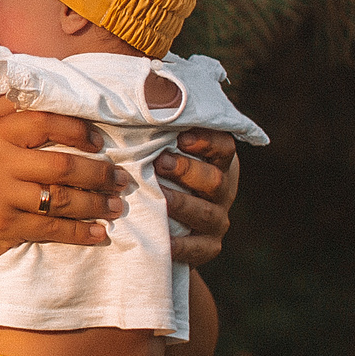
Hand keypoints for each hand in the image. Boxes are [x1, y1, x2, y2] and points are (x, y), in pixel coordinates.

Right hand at [0, 110, 121, 267]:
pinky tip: (99, 233)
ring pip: (63, 198)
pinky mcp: (6, 226)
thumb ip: (9, 133)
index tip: (99, 142)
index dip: (78, 130)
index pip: (44, 122)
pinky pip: (54, 228)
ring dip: (97, 204)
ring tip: (116, 205)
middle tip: (121, 178)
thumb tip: (61, 120)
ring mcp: (1, 195)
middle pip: (63, 164)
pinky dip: (81, 232)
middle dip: (100, 173)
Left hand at [158, 130, 238, 266]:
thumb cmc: (157, 178)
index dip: (207, 141)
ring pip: (205, 213)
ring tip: (160, 196)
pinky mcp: (207, 247)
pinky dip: (182, 245)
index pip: (224, 148)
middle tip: (160, 162)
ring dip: (182, 204)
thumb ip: (156, 138)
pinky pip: (199, 248)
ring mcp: (217, 221)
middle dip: (188, 170)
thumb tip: (130, 107)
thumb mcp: (161, 155)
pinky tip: (165, 240)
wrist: (164, 228)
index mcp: (217, 164)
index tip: (181, 136)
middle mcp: (222, 191)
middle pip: (214, 179)